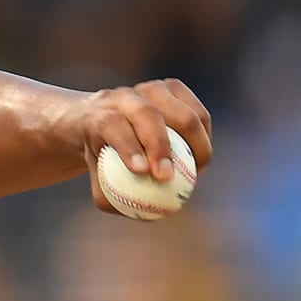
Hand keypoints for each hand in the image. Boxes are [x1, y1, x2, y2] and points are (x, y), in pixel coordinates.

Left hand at [71, 78, 213, 214]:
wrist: (104, 124)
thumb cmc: (103, 160)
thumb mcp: (97, 180)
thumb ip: (114, 199)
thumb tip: (144, 212)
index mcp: (96, 116)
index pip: (111, 125)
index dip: (128, 147)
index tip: (142, 171)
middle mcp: (121, 98)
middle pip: (146, 115)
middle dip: (160, 146)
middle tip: (167, 176)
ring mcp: (149, 89)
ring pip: (179, 111)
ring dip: (192, 142)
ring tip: (195, 170)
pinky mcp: (173, 88)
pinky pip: (198, 111)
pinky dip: (205, 134)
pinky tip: (200, 155)